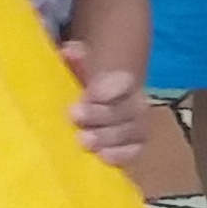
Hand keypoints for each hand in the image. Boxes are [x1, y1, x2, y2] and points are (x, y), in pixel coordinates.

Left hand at [62, 46, 149, 168]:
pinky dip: (121, 155)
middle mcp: (134, 104)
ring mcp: (136, 128)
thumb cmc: (83, 91)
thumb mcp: (77, 73)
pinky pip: (135, 153)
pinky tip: (102, 157)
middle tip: (74, 115)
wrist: (96, 109)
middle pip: (127, 109)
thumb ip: (75, 62)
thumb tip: (70, 51)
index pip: (123, 82)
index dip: (110, 87)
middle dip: (102, 114)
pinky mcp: (131, 150)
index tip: (90, 92)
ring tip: (83, 139)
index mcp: (122, 82)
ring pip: (134, 131)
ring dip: (110, 136)